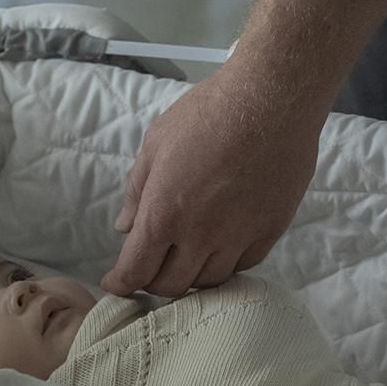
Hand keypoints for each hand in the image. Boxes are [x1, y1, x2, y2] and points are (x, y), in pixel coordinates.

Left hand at [101, 67, 325, 298]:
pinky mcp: (269, 231)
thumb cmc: (208, 112)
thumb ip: (138, 189)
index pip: (135, 270)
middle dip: (153, 282)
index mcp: (164, 213)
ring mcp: (238, 237)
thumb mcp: (157, 141)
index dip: (120, 283)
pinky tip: (220, 248)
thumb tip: (125, 227)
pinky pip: (242, 266)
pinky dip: (225, 264)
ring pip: (208, 282)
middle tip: (151, 267)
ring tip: (186, 259)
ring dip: (191, 276)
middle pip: (171, 286)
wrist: (271, 99)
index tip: (115, 283)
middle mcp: (200, 236)